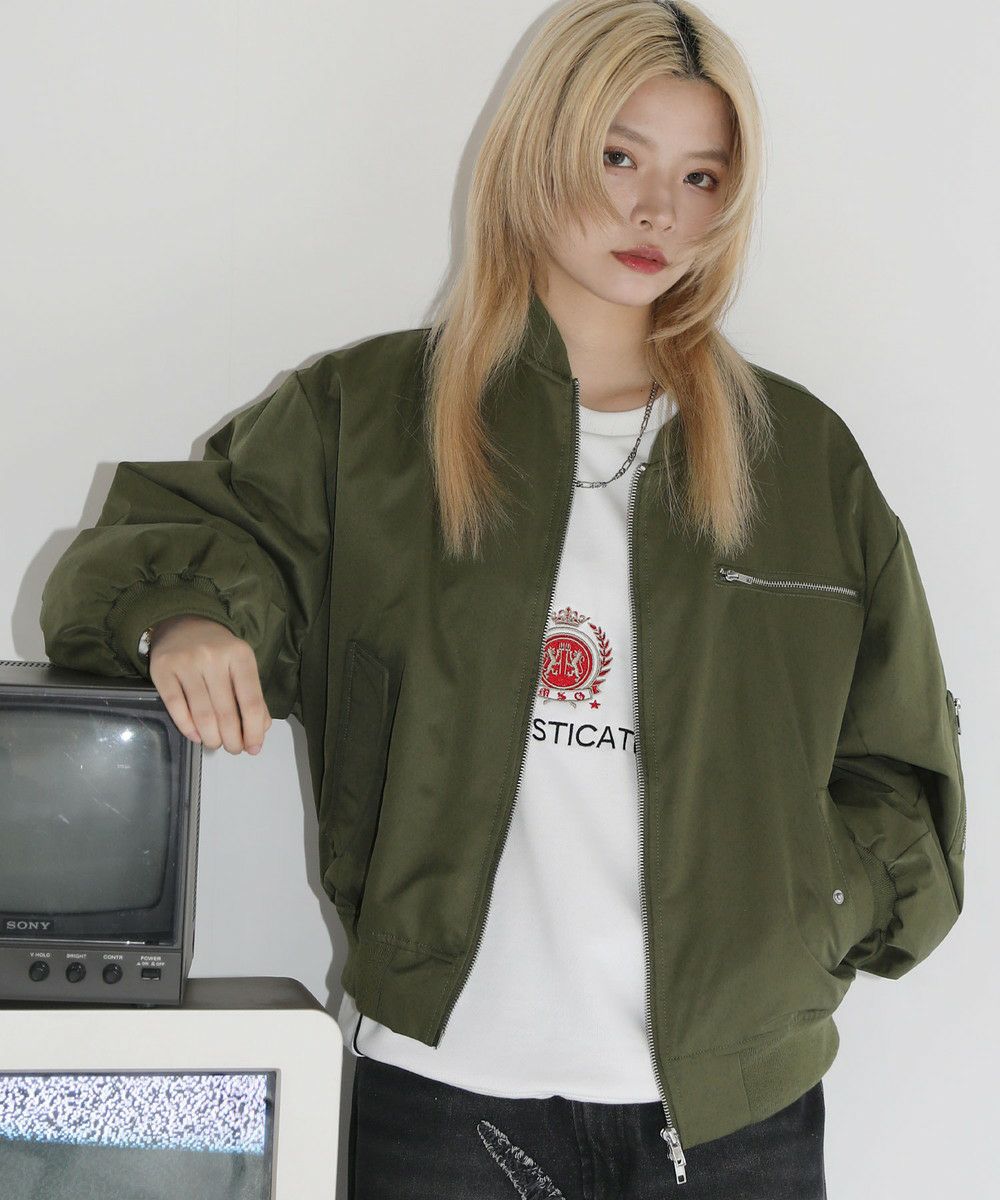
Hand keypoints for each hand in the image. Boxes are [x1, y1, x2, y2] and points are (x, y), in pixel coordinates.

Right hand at [147, 615, 272, 754]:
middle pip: (226, 712)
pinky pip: (176, 707)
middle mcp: (213, 657)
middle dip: (232, 739)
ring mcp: (186, 663)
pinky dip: (188, 727)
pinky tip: (196, 735)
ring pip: (202, 714)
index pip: (251, 702)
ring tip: (215, 744)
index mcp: (240, 655)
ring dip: (210, 738)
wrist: (183, 623)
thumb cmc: (218, 650)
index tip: (253, 748)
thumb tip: (260, 731)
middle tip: (233, 749)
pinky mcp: (162, 670)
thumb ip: (253, 696)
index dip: (254, 731)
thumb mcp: (241, 665)